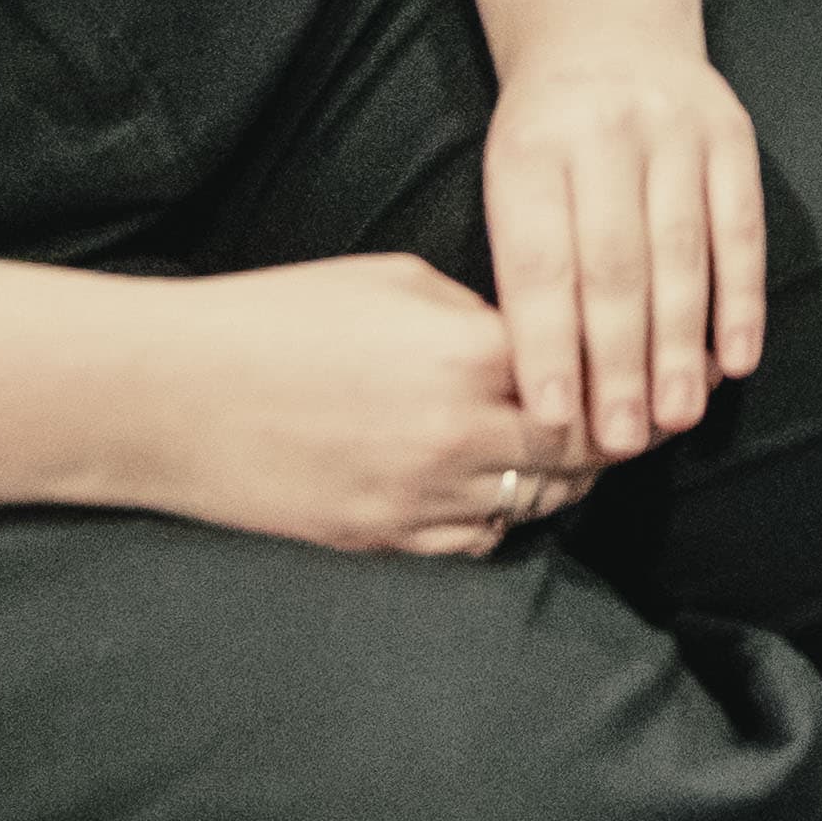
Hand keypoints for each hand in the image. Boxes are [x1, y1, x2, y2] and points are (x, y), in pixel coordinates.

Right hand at [127, 254, 594, 555]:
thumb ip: (481, 312)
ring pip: (537, 501)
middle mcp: (459, 433)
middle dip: (609, 433)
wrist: (170, 395)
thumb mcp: (396, 280)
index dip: (625, 372)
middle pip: (581, 450)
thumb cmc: (278, 316)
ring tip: (566, 452)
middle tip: (630, 417)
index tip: (651, 369)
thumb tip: (535, 338)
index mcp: (470, 353)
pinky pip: (477, 539)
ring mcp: (420, 497)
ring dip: (560, 478)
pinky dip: (499, 515)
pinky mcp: (382, 540)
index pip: (589, 374)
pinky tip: (495, 486)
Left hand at [481, 37, 767, 465]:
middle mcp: (606, 134)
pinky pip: (741, 226)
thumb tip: (552, 386)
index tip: (552, 421)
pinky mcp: (731, 133)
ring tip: (677, 416)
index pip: (541, 264)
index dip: (548, 345)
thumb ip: (526, 264)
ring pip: (681, 252)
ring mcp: (676, 129)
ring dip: (681, 344)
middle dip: (618, 362)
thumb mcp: (508, 179)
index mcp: (531, 151)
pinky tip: (736, 358)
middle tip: (620, 440)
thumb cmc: (546, 138)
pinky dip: (741, 297)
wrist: (605, 31)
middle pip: (614, 266)